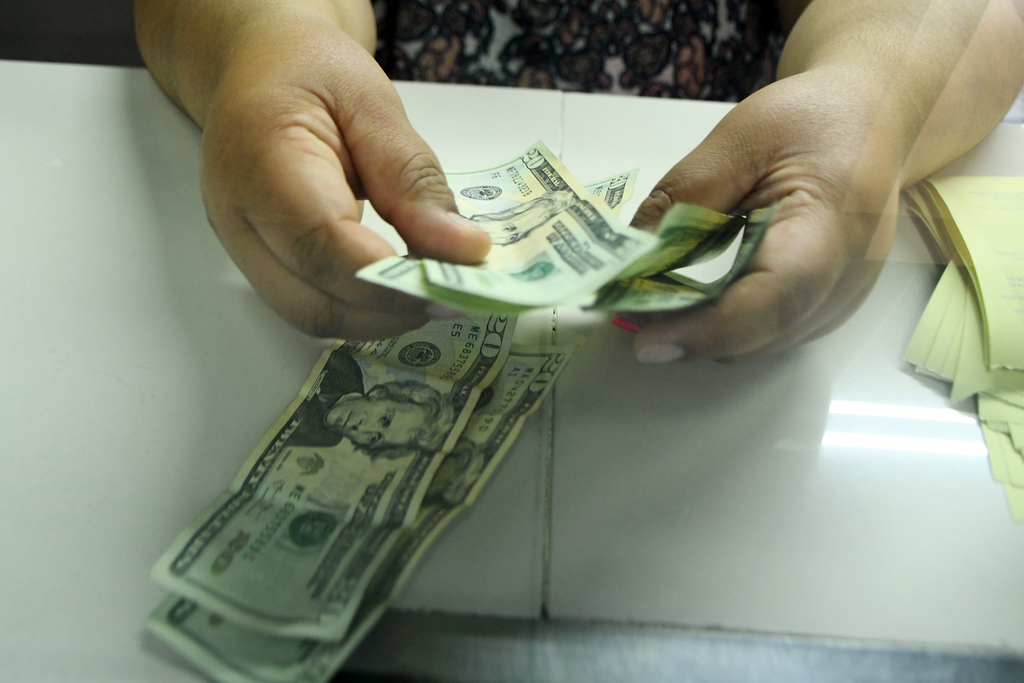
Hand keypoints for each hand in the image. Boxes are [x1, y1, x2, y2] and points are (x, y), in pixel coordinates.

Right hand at [198, 11, 489, 339]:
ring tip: (431, 293)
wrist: (258, 65)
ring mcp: (243, 247)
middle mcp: (238, 217)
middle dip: (388, 312)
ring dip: (377, 319)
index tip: (452, 285)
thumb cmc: (310, 71)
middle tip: (452, 297)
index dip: (389, 279)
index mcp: (260, 162)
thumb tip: (464, 251)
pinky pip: (310, 303)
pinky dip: (360, 309)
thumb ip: (415, 180)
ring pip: (309, 316)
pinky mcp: (260, 262)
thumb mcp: (372, 104)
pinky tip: (399, 289)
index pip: (322, 244)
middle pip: (312, 301)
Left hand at [629, 66, 902, 362]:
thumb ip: (687, 192)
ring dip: (703, 332)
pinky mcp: (825, 307)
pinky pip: (768, 332)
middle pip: (758, 334)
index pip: (771, 299)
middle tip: (625, 310)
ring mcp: (839, 301)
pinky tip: (690, 297)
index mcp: (830, 230)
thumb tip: (631, 250)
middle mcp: (843, 282)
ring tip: (651, 299)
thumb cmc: (816, 119)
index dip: (707, 330)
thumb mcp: (743, 136)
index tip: (648, 343)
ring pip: (759, 343)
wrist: (876, 118)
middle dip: (688, 333)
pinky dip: (725, 324)